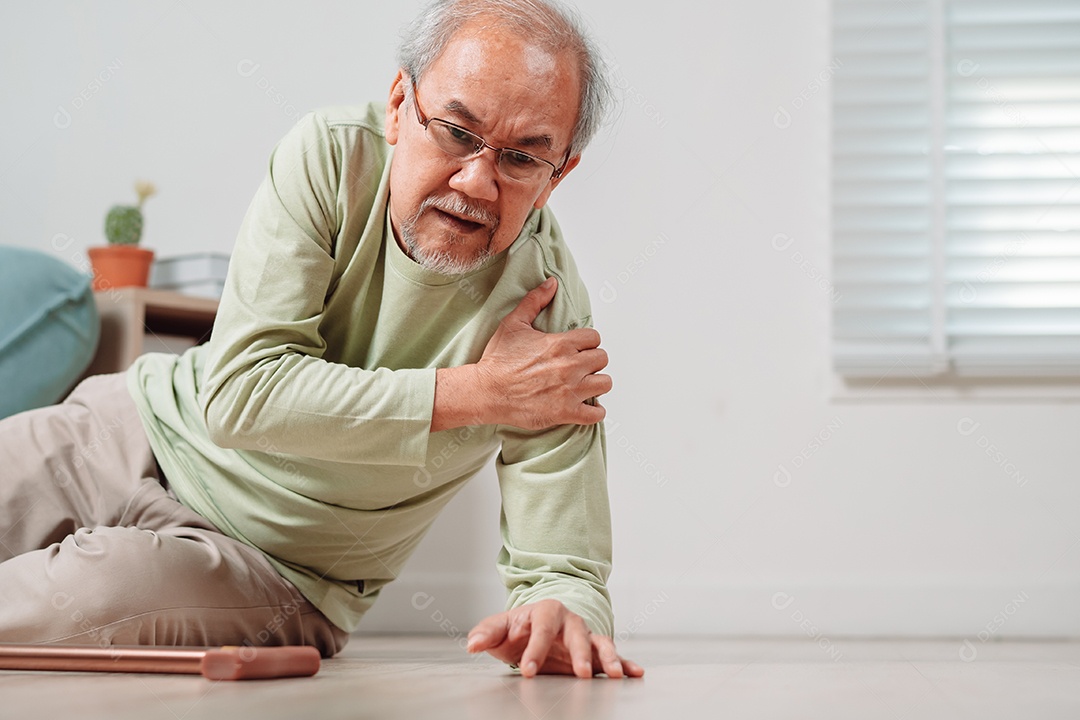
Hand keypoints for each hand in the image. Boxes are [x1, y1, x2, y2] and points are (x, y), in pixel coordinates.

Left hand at [466, 599, 643, 678]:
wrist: (537, 626)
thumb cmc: (518, 628)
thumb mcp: (499, 628)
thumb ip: (486, 634)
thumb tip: (471, 644)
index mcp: (546, 612)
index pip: (541, 629)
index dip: (534, 649)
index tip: (527, 670)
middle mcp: (570, 621)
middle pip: (578, 634)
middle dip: (580, 654)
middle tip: (581, 674)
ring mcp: (585, 636)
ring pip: (600, 644)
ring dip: (609, 659)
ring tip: (617, 675)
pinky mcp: (594, 652)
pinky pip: (613, 656)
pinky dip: (626, 664)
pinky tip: (636, 674)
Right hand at [474, 277, 611, 429]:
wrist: (486, 391)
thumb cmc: (498, 360)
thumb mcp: (514, 323)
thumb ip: (535, 301)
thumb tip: (551, 283)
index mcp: (561, 344)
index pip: (594, 337)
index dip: (587, 342)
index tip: (578, 348)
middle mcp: (570, 366)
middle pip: (602, 359)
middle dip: (593, 361)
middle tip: (580, 366)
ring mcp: (570, 391)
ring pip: (604, 384)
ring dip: (596, 383)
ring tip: (584, 384)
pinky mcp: (566, 412)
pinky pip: (596, 414)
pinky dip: (594, 412)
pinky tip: (585, 406)